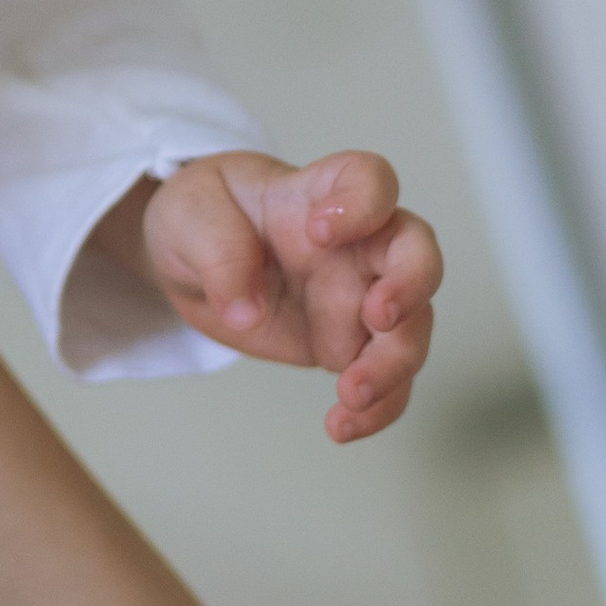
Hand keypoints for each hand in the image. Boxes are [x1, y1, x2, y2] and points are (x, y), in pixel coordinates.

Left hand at [132, 151, 441, 443]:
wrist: (191, 264)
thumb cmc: (202, 216)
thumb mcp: (190, 214)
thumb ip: (219, 250)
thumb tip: (246, 308)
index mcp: (318, 194)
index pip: (369, 179)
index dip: (362, 201)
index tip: (321, 230)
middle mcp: (355, 244)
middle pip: (416, 252)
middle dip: (412, 285)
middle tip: (379, 316)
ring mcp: (357, 296)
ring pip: (412, 326)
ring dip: (394, 363)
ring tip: (352, 394)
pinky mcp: (348, 345)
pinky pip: (385, 380)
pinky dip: (378, 408)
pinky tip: (343, 425)